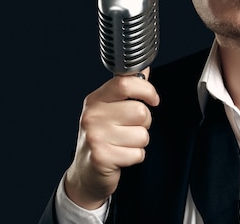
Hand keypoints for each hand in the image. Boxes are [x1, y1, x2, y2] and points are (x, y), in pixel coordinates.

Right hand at [63, 67, 159, 209]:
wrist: (86, 172)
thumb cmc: (101, 137)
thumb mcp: (109, 109)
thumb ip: (127, 89)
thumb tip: (143, 68)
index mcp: (96, 100)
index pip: (125, 83)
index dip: (146, 90)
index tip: (153, 99)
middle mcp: (93, 116)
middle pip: (140, 111)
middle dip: (144, 123)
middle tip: (130, 129)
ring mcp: (96, 136)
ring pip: (143, 135)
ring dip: (139, 142)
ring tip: (124, 144)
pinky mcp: (102, 157)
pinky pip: (138, 154)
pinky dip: (135, 157)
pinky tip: (121, 156)